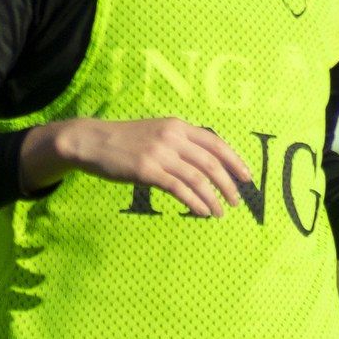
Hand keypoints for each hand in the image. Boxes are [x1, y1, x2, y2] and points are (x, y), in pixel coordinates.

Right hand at [36, 117, 250, 219]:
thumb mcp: (156, 132)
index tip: (246, 177)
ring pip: (197, 178)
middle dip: (228, 184)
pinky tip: (202, 211)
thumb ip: (179, 142)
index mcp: (178, 126)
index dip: (234, 161)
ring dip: (213, 198)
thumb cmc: (125, 141)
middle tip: (236, 201)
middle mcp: (172, 137)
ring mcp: (160, 153)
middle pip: (211, 162)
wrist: (92, 141)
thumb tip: (204, 161)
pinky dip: (194, 201)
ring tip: (220, 212)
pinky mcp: (147, 170)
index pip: (215, 143)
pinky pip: (178, 188)